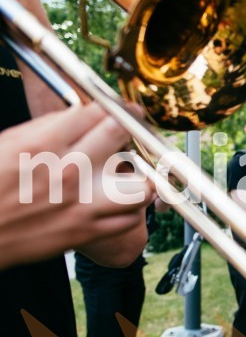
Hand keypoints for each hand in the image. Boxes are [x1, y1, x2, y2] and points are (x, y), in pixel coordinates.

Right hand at [0, 104, 154, 269]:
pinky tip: (122, 202)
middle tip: (135, 123)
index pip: (94, 112)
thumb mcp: (8, 144)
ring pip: (138, 183)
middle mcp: (67, 171)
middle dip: (131, 123)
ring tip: (134, 173)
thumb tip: (80, 114)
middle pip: (117, 133)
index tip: (121, 107)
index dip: (112, 105)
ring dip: (140, 175)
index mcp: (43, 145)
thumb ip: (47, 127)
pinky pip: (129, 219)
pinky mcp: (85, 231)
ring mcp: (81, 203)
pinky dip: (131, 209)